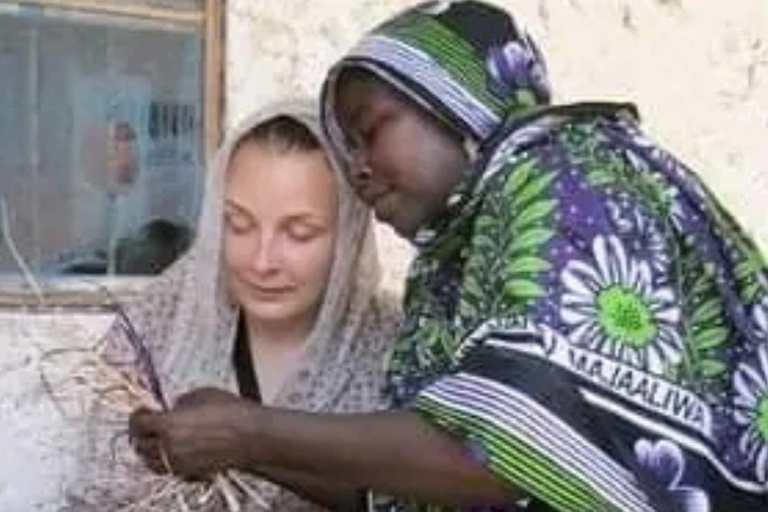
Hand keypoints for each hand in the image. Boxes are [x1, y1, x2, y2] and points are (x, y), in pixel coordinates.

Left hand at [129, 387, 255, 478]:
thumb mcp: (200, 394)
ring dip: (150, 450)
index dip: (137, 415)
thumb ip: (179, 402)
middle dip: (140, 433)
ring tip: (156, 440)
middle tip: (146, 424)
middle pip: (139, 445)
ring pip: (151, 461)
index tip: (142, 410)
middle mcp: (168, 448)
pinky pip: (168, 469)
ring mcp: (179, 464)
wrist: (251, 435)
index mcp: (167, 425)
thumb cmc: (230, 412)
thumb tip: (171, 409)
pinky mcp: (190, 473)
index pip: (137, 423)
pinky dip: (165, 461)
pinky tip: (173, 451)